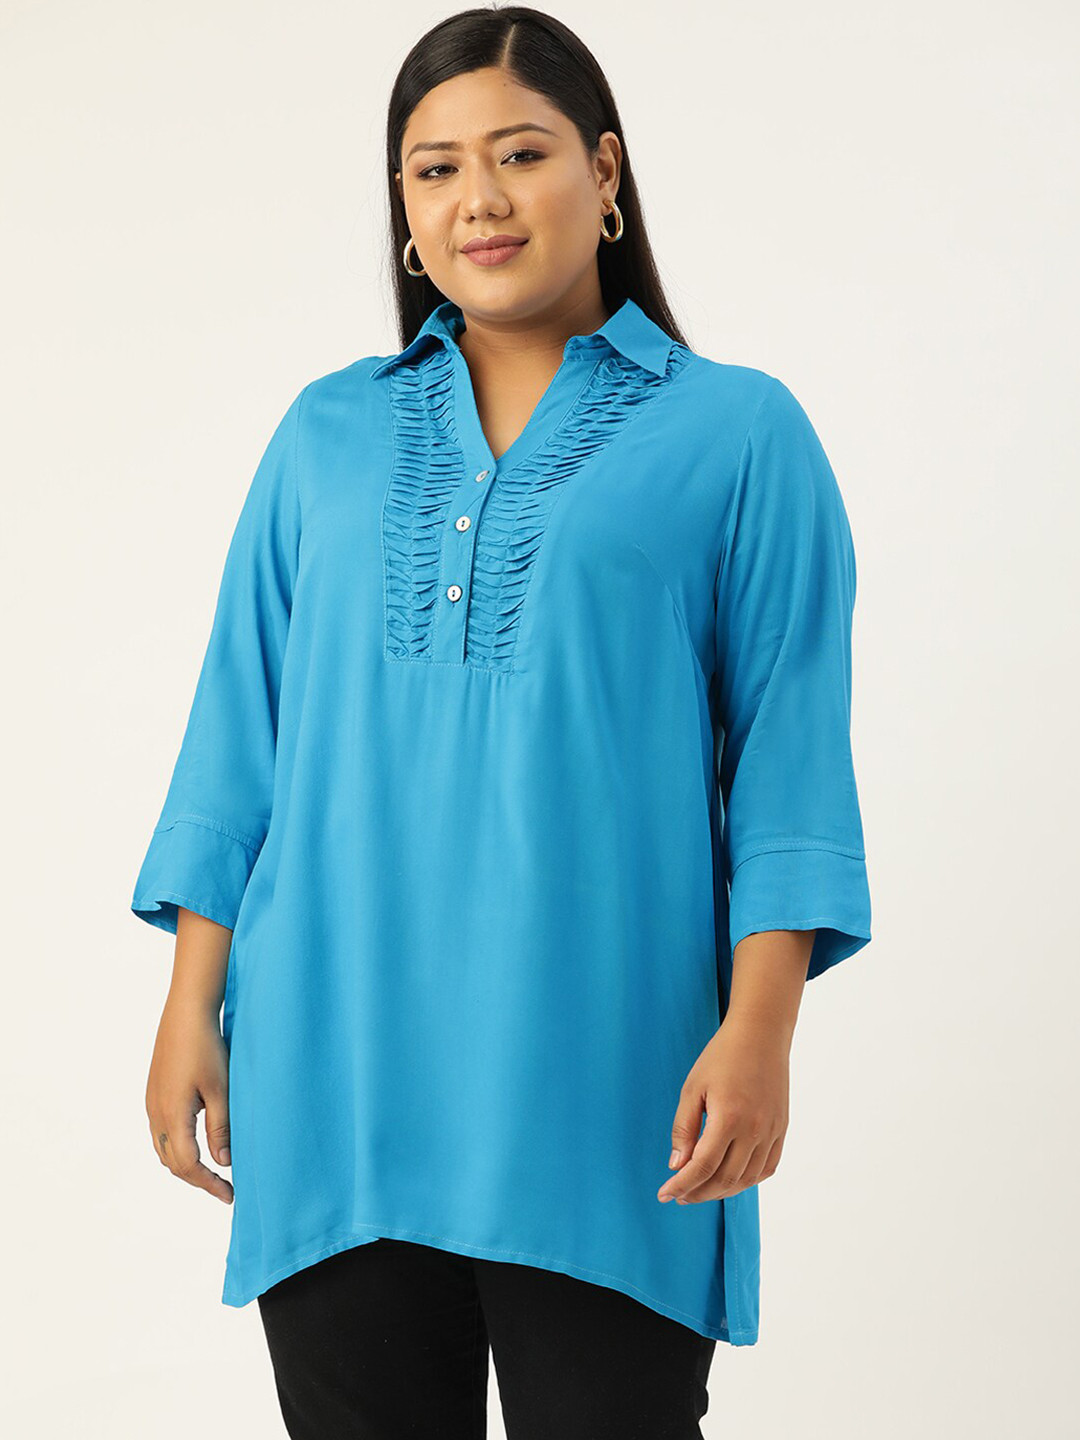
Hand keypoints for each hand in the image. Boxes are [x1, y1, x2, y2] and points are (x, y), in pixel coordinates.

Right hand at [146, 995, 232, 1203]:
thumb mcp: (221, 1089)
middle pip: (173, 1162)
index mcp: (172, 1116)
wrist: (186, 1013)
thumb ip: (221, 1127)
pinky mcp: (154, 1093)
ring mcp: (152, 1103)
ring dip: (186, 1164)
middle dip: (198, 1179)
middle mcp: (156, 1114)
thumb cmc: (206, 1048)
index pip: (188, 1165)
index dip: (209, 1184)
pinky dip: (178, 1147)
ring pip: (165, 1148)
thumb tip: (223, 1162)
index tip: (230, 1195)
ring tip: (212, 1171)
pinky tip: (196, 1143)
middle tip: (224, 1188)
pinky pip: (162, 1132)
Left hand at [657, 1016, 789, 1204]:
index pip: (702, 1166)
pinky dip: (747, 1180)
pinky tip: (729, 1179)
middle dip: (698, 1192)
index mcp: (729, 1118)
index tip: (664, 1194)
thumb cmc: (722, 1057)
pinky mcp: (782, 1129)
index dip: (682, 1184)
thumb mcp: (693, 1088)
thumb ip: (684, 1129)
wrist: (761, 1035)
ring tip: (699, 1189)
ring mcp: (772, 1132)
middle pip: (724, 1179)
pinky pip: (766, 1168)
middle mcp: (754, 1130)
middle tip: (679, 1194)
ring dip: (721, 1191)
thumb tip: (676, 1166)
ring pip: (746, 1179)